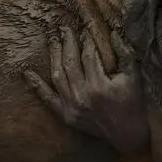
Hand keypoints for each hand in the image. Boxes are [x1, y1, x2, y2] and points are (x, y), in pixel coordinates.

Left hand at [24, 29, 148, 152]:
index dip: (86, 40)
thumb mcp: (134, 77)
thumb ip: (124, 53)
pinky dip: (37, 86)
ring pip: (57, 75)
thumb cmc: (134, 103)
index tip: (85, 29)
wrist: (128, 135)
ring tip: (52, 39)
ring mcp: (72, 107)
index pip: (89, 55)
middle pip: (70, 62)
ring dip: (53, 55)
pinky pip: (48, 99)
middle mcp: (83, 96)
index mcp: (100, 86)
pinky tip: (27, 73)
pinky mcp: (66, 116)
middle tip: (64, 27)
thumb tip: (112, 32)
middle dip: (67, 42)